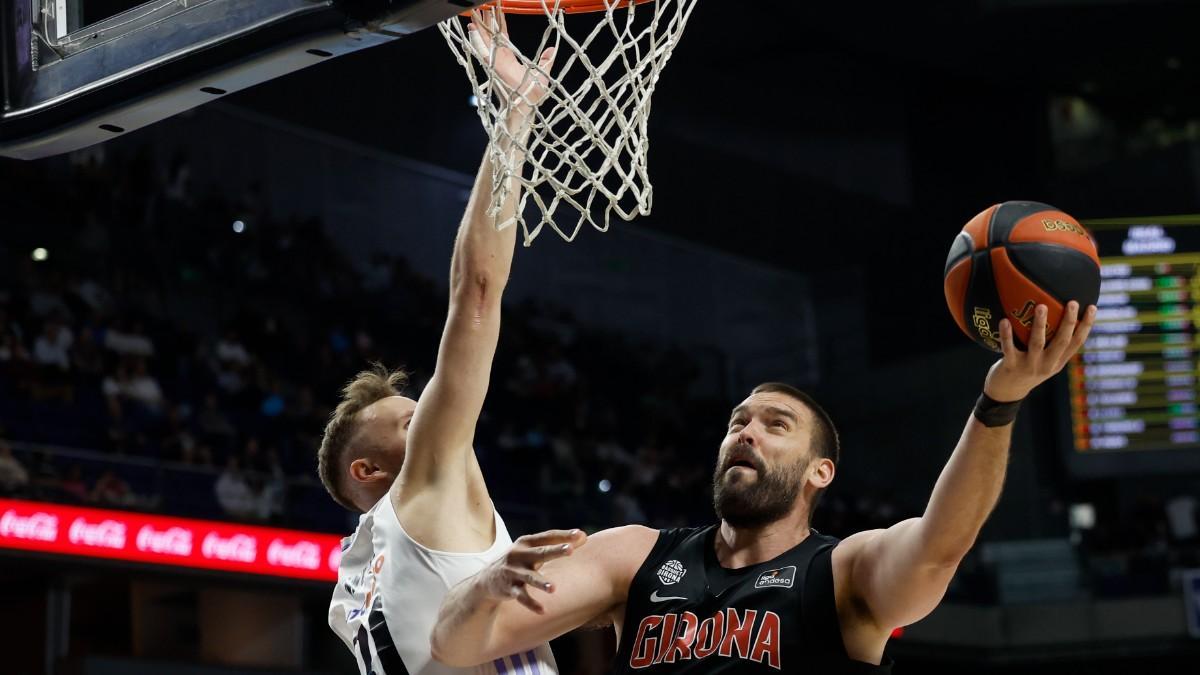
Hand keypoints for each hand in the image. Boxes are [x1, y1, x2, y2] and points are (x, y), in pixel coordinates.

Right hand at [468, 9, 556, 111]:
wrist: (527, 106)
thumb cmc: (533, 94)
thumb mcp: (542, 72)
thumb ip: (546, 60)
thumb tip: (552, 49)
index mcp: (509, 57)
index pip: (502, 34)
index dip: (500, 21)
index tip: (497, 9)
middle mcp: (499, 57)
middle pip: (491, 33)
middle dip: (487, 18)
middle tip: (483, 5)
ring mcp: (494, 60)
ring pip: (484, 38)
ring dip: (479, 24)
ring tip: (475, 11)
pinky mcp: (491, 65)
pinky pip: (481, 49)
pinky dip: (476, 39)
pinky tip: (471, 27)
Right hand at [473, 529, 586, 613]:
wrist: (486, 579)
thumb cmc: (519, 561)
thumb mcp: (533, 550)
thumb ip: (556, 544)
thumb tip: (584, 537)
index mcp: (526, 542)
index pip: (547, 537)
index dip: (564, 535)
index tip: (580, 535)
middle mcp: (519, 555)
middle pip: (540, 553)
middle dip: (555, 551)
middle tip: (570, 550)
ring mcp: (513, 572)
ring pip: (530, 577)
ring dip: (542, 583)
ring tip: (553, 589)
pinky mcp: (509, 588)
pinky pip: (522, 597)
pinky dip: (532, 604)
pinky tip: (543, 610)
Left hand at [983, 301, 1097, 401]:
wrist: (1007, 392)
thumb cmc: (1027, 368)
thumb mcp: (1046, 361)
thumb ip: (1053, 344)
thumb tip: (1058, 313)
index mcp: (1058, 362)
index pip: (1077, 342)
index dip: (1086, 325)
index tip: (1092, 307)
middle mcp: (1047, 364)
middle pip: (1061, 342)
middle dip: (1068, 322)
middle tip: (1072, 302)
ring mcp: (1029, 366)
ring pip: (1037, 343)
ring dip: (1040, 324)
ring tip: (1041, 306)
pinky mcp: (1011, 366)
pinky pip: (1009, 348)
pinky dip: (1006, 334)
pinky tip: (1005, 320)